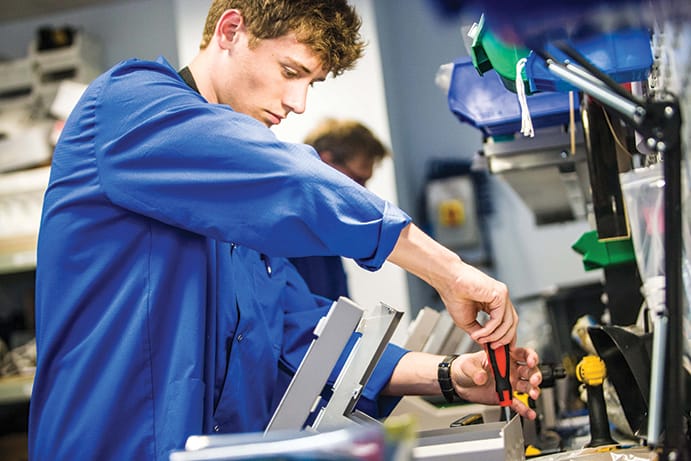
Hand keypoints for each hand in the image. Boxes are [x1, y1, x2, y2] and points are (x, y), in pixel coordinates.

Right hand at [387, 223, 517, 346]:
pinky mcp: (500, 294)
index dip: (506, 337)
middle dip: (503, 339)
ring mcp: (502, 295)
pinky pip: (499, 318)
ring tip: (481, 339)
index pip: (507, 322)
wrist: (448, 281)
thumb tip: (487, 345)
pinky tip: (479, 332)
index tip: (501, 349)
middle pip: (512, 323)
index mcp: (494, 303)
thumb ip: (480, 333)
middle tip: (493, 348)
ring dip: (495, 336)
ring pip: (508, 322)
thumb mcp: (468, 322)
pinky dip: (490, 329)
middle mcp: (500, 298)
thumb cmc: (454, 296)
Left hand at [451, 347, 541, 419]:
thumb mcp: (467, 364)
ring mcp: (509, 384)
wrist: (459, 382)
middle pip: (529, 371)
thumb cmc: (465, 367)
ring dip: (532, 390)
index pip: (522, 354)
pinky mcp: (505, 396)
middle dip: (535, 375)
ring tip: (533, 395)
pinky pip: (517, 403)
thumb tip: (481, 377)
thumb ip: (475, 370)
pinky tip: (530, 413)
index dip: (530, 356)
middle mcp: (510, 370)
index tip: (531, 361)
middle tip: (534, 380)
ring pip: (526, 387)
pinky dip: (524, 409)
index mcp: (503, 357)